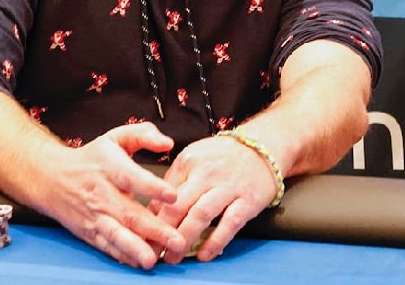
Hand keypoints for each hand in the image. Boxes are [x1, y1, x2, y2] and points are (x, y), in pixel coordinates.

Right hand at [44, 122, 185, 268]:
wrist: (53, 178)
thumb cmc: (91, 158)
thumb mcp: (115, 137)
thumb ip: (143, 135)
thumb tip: (167, 143)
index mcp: (109, 166)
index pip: (131, 177)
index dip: (152, 187)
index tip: (172, 195)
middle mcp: (102, 193)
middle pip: (129, 213)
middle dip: (154, 229)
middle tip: (176, 240)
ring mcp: (95, 216)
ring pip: (116, 234)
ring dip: (136, 248)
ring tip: (153, 259)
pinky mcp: (91, 232)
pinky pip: (108, 246)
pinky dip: (123, 256)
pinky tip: (139, 262)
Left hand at [149, 134, 277, 263]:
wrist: (261, 147)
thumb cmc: (223, 156)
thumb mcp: (195, 157)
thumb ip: (176, 179)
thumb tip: (155, 208)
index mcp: (188, 161)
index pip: (164, 192)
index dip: (151, 216)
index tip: (143, 233)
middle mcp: (206, 173)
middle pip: (178, 205)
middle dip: (162, 231)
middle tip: (152, 251)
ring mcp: (227, 187)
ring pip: (200, 215)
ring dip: (184, 239)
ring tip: (173, 257)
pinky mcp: (247, 201)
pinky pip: (229, 224)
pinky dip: (215, 241)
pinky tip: (204, 255)